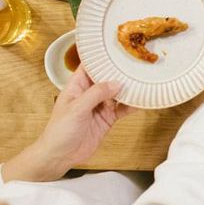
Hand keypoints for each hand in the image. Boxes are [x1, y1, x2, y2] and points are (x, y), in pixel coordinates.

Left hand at [2, 67, 132, 181]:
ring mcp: (100, 105)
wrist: (59, 156)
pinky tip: (142, 101)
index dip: (102, 56)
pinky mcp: (107, 118)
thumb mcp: (76, 109)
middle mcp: (90, 92)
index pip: (91, 65)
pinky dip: (132, 105)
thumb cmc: (59, 131)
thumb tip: (117, 83)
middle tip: (138, 63)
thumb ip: (96, 94)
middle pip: (108, 77)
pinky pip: (122, 109)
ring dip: (129, 88)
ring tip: (144, 80)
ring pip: (118, 92)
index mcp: (77, 85)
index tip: (118, 47)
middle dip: (121, 71)